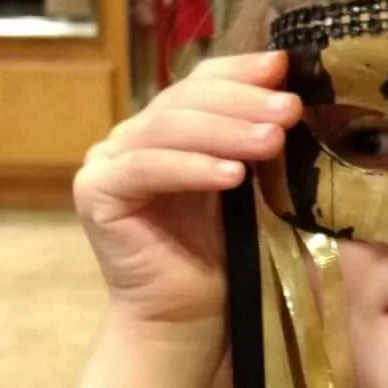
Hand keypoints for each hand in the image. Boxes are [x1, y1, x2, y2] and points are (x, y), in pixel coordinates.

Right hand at [74, 52, 300, 342]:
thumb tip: (290, 91)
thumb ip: (252, 138)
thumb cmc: (222, 255)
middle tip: (289, 111)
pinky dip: (192, 168)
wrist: (187, 320)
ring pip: (167, 129)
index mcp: (166, 126)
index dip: (240, 70)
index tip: (285, 67)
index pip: (200, 81)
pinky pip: (146, 168)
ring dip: (224, 131)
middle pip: (185, 100)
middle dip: (242, 102)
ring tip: (271, 141)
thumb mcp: (245, 185)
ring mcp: (107, 161)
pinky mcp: (96, 192)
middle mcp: (131, 136)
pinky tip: (231, 175)